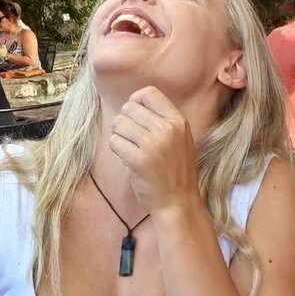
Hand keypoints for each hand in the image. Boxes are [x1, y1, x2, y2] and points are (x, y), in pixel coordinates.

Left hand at [109, 86, 200, 212]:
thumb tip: (132, 104)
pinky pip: (114, 142)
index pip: (148, 93)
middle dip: (123, 121)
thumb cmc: (175, 171)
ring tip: (128, 148)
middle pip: (129, 108)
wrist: (178, 202)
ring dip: (118, 135)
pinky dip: (116, 149)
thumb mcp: (180, 139)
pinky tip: (126, 158)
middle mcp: (167, 129)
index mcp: (178, 121)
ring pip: (119, 123)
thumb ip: (162, 120)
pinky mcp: (138, 160)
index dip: (135, 101)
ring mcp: (153, 144)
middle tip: (129, 137)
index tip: (133, 116)